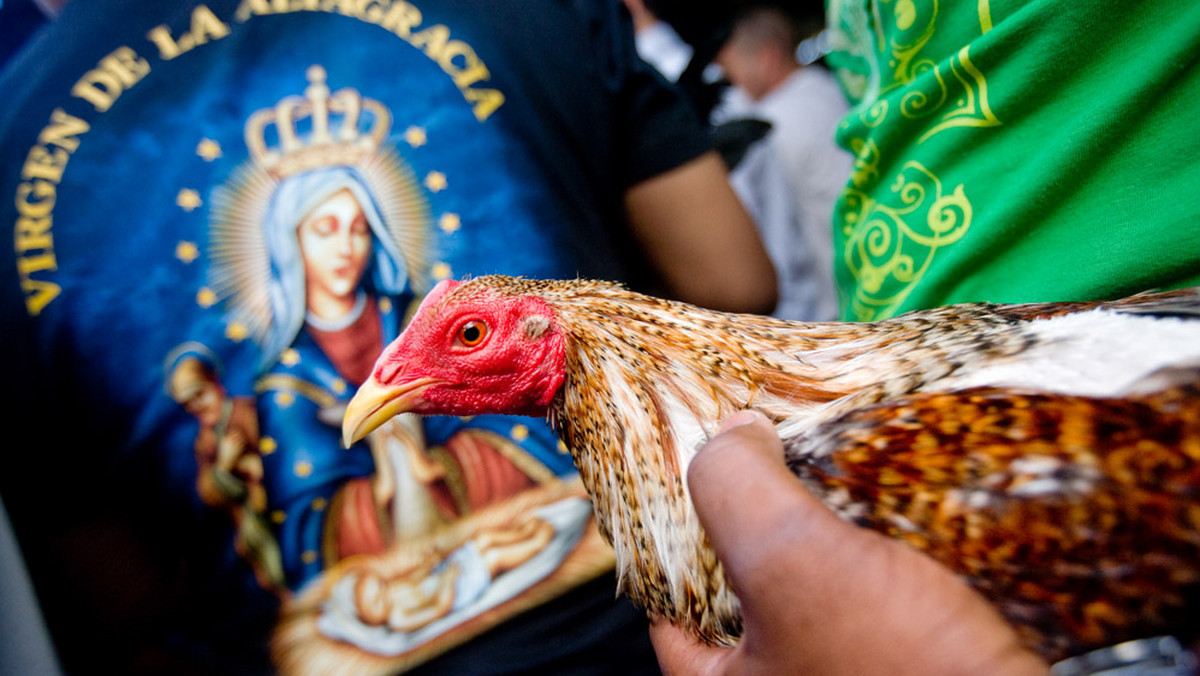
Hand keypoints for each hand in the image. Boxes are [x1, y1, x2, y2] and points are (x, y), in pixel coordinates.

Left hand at [649, 411, 1048, 675]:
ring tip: (828, 440)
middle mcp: (769, 675)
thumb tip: (727, 434)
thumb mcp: (795, 567)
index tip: (694, 439)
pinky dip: (873, 535)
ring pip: (811, 569)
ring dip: (822, 508)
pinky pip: (869, 581)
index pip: (665, 580)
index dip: (673, 503)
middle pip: (739, 566)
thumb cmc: (904, 673)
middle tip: (769, 426)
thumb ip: (740, 493)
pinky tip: (889, 487)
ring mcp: (835, 666)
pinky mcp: (899, 654)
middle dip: (758, 495)